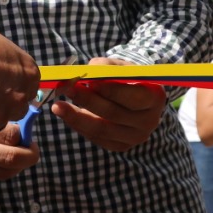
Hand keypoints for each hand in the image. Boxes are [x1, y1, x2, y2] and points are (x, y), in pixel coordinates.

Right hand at [0, 108, 39, 179]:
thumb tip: (18, 128)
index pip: (8, 143)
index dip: (25, 138)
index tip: (29, 130)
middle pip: (10, 164)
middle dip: (29, 157)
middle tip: (34, 149)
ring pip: (3, 174)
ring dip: (17, 165)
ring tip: (20, 152)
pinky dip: (2, 168)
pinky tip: (3, 156)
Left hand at [50, 58, 167, 152]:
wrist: (133, 96)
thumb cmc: (125, 77)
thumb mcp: (120, 66)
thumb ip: (106, 67)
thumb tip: (87, 72)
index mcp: (154, 98)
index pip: (133, 96)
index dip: (110, 89)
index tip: (88, 80)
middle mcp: (148, 121)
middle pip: (114, 113)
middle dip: (87, 100)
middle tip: (66, 88)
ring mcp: (134, 137)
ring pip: (101, 129)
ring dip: (76, 116)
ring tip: (58, 105)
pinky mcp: (120, 146)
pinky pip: (96, 137)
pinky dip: (79, 125)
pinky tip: (66, 114)